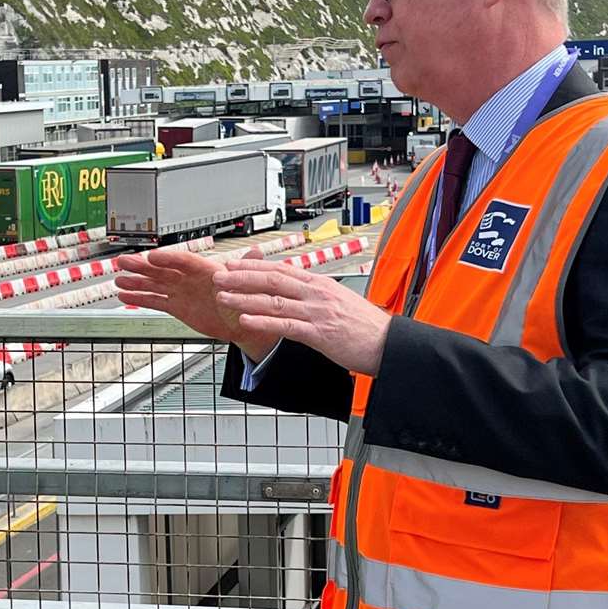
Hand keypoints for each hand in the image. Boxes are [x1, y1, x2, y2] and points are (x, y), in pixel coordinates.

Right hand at [114, 247, 280, 357]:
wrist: (243, 321)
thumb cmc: (246, 299)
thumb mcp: (249, 283)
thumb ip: (247, 267)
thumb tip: (256, 252)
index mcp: (207, 270)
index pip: (184, 261)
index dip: (168, 259)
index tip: (152, 257)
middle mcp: (190, 278)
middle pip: (163, 270)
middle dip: (143, 266)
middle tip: (125, 261)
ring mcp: (182, 291)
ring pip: (155, 284)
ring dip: (136, 282)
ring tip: (118, 279)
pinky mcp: (177, 306)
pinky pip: (156, 301)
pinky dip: (140, 298)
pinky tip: (125, 295)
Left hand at [211, 257, 392, 375]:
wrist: (388, 344)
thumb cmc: (365, 326)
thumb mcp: (339, 301)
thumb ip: (315, 295)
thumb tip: (295, 289)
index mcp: (320, 284)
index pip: (282, 269)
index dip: (254, 266)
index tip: (234, 264)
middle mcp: (317, 293)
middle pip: (273, 279)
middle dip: (242, 277)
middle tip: (219, 275)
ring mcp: (317, 312)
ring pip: (274, 300)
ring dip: (245, 297)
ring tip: (223, 296)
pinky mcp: (319, 333)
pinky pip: (285, 325)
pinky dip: (262, 321)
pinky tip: (246, 319)